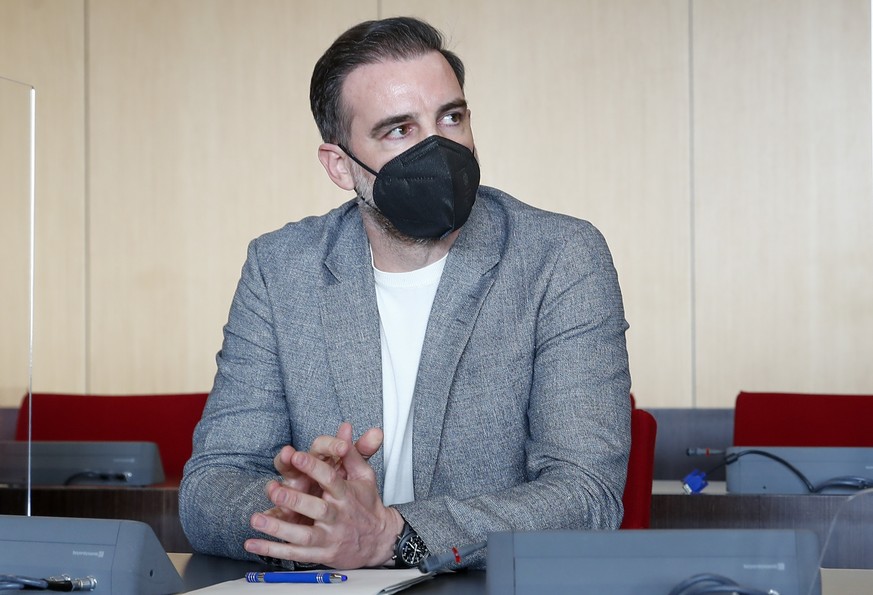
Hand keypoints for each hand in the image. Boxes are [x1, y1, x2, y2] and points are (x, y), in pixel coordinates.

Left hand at [245, 423, 401, 567]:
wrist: (380, 540)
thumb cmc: (367, 504)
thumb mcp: (364, 476)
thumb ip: (351, 453)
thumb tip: (344, 429)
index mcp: (346, 494)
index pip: (330, 478)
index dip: (313, 467)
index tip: (296, 456)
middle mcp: (338, 516)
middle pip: (316, 509)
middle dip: (295, 500)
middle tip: (274, 490)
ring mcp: (329, 537)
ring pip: (302, 535)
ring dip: (278, 529)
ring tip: (257, 519)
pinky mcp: (322, 554)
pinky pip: (294, 554)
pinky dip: (272, 550)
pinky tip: (252, 544)